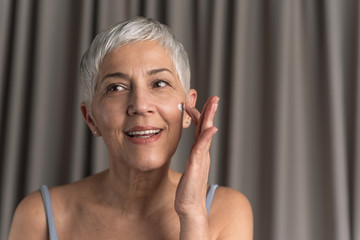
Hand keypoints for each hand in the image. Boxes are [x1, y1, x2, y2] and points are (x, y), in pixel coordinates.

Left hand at [174, 96, 218, 217]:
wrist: (190, 207)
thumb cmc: (188, 190)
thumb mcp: (190, 169)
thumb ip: (194, 157)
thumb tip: (196, 151)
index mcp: (199, 152)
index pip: (200, 129)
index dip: (200, 115)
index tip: (196, 102)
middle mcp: (202, 153)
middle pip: (206, 128)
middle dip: (210, 111)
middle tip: (214, 98)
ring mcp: (201, 159)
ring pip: (205, 134)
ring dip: (209, 118)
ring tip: (213, 104)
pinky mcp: (197, 166)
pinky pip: (202, 149)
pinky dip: (206, 137)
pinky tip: (210, 128)